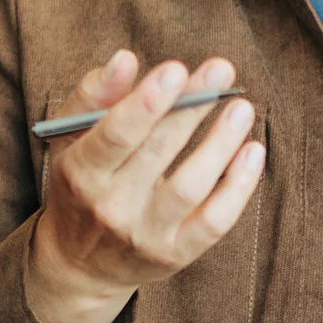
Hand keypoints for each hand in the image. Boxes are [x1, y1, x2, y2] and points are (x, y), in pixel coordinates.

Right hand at [26, 50, 264, 322]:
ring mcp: (145, 234)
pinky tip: (252, 151)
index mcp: (81, 172)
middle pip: (158, 153)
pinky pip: (214, 221)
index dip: (146, 103)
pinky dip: (239, 187)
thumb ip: (94, 95)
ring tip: (241, 108)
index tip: (176, 69)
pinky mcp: (174, 255)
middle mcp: (110, 207)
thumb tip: (124, 59)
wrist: (78, 263)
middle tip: (221, 69)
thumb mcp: (70, 139)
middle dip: (192, 108)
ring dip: (220, 144)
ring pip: (190, 187)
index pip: (114, 136)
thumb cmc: (79, 185)